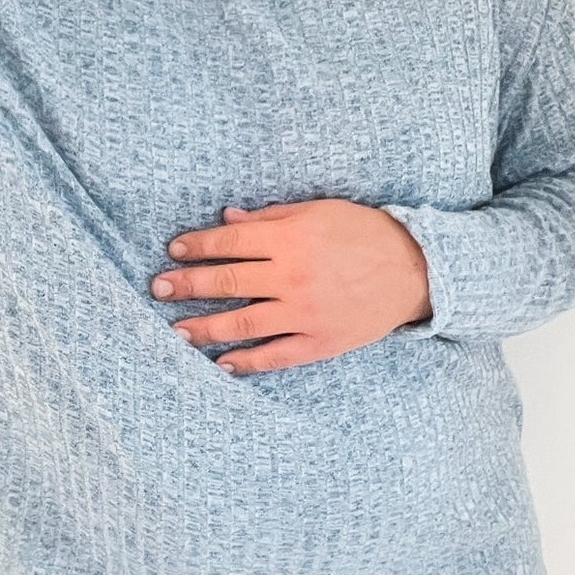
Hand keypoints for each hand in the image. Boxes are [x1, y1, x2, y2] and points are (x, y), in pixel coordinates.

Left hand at [150, 198, 432, 374]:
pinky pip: (275, 356)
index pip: (230, 242)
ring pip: (243, 323)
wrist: (416, 269)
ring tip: (177, 330)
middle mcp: (293, 275)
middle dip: (187, 285)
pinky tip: (221, 362)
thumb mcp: (319, 211)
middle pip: (228, 282)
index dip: (197, 247)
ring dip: (205, 328)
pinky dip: (246, 361)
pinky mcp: (320, 341)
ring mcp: (306, 312)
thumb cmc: (365, 233)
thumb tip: (228, 219)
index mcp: (291, 238)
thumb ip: (272, 217)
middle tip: (158, 288)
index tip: (174, 251)